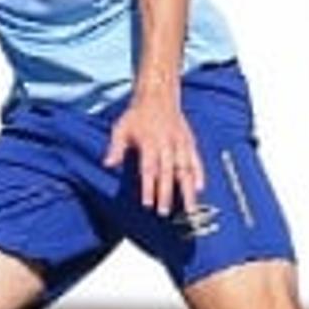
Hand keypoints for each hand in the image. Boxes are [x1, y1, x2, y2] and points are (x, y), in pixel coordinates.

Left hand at [103, 88, 202, 216]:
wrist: (158, 95)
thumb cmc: (138, 114)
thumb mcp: (121, 128)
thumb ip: (116, 148)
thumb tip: (108, 165)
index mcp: (150, 142)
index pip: (149, 170)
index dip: (149, 188)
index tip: (148, 204)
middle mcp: (167, 144)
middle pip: (168, 173)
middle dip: (167, 194)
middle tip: (165, 212)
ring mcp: (180, 143)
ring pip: (185, 170)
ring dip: (187, 190)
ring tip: (190, 208)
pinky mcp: (189, 141)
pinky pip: (196, 160)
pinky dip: (200, 174)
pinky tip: (201, 188)